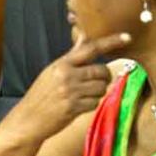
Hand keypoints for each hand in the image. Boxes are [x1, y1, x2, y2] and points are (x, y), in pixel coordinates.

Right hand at [2, 33, 131, 143]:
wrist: (28, 118)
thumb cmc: (40, 94)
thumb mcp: (52, 71)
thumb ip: (71, 56)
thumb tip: (84, 37)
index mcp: (62, 64)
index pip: (91, 48)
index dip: (111, 42)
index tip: (127, 37)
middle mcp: (67, 75)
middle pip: (102, 71)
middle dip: (103, 77)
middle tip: (94, 82)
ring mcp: (71, 92)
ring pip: (101, 88)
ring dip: (97, 92)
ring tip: (82, 95)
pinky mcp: (74, 108)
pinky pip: (95, 102)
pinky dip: (91, 104)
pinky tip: (79, 105)